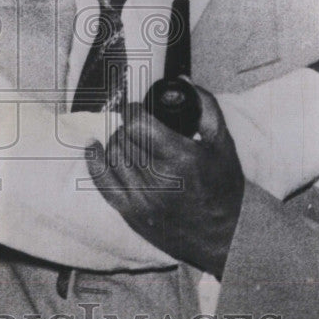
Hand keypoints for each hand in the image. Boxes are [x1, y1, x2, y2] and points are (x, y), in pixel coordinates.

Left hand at [85, 92, 243, 277]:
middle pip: (124, 137)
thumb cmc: (224, 188)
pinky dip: (94, 160)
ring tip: (131, 140)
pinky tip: (94, 146)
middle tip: (139, 125)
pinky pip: (102, 181)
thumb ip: (206, 107)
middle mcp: (158, 180)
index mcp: (181, 159)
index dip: (134, 110)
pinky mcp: (130, 213)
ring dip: (117, 141)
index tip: (137, 107)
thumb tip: (183, 82)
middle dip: (129, 126)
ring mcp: (141, 199)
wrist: (224, 236)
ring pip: (113, 155)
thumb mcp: (223, 143)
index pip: (139, 123)